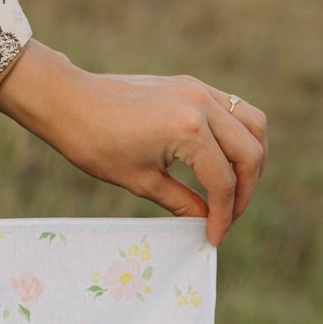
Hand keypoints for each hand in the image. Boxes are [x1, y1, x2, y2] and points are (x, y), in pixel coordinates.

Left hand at [0, 43, 266, 245]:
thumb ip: (181, 202)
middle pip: (249, 153)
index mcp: (189, 131)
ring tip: (236, 189)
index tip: (214, 238)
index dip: (223, 215)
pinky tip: (225, 160)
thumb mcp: (140, 181)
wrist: (69, 100)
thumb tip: (205, 221)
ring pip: (253, 125)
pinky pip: (236, 110)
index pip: (223, 181)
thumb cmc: (95, 143)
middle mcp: (203, 105)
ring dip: (252, 160)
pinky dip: (240, 136)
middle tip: (228, 217)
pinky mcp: (194, 85)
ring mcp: (201, 90)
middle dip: (245, 191)